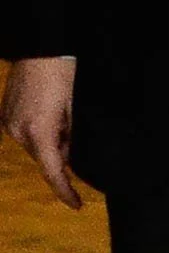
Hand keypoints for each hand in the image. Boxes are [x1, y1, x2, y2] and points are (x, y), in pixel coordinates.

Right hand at [2, 55, 81, 206]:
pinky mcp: (5, 116)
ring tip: (61, 114)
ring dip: (51, 141)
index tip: (77, 204)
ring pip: (35, 146)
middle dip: (62, 154)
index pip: (54, 172)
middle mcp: (18, 132)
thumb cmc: (63, 74)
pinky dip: (40, 132)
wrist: (39, 48)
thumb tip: (70, 157)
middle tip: (73, 131)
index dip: (65, 191)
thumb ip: (72, 138)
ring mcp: (9, 123)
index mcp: (39, 132)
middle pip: (45, 159)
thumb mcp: (75, 109)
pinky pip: (26, 134)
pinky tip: (50, 113)